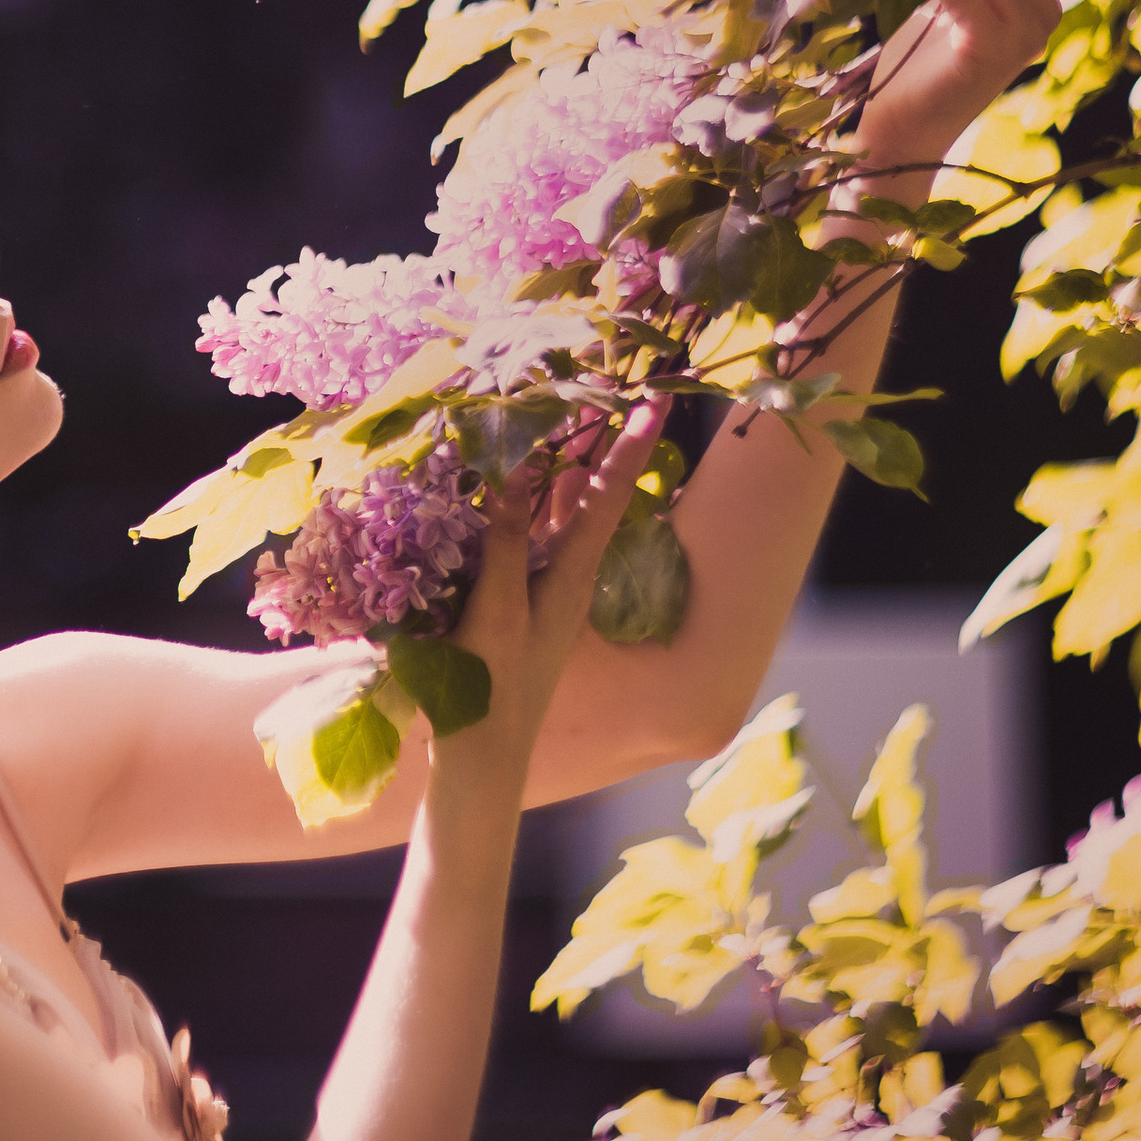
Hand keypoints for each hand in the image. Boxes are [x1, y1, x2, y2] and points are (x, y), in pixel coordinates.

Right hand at [439, 399, 669, 801]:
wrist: (482, 757)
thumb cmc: (493, 683)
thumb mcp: (498, 605)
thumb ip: (508, 536)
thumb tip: (521, 466)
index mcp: (573, 572)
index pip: (609, 492)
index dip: (632, 442)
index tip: (658, 396)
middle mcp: (567, 573)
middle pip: (588, 492)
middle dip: (598, 438)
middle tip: (606, 384)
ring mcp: (542, 586)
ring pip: (557, 510)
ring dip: (559, 464)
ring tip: (566, 413)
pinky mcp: (515, 598)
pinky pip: (528, 533)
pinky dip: (524, 500)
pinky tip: (510, 480)